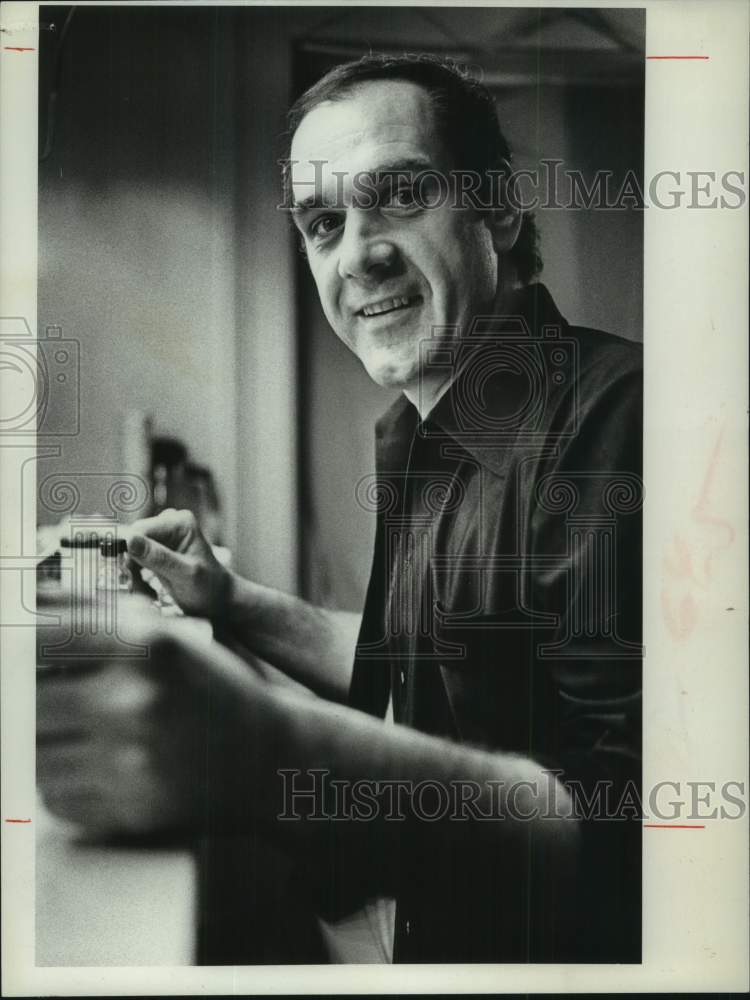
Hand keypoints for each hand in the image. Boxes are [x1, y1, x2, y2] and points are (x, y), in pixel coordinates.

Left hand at [36, 594, 276, 836]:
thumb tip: (31, 605)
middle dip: (36, 696)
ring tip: (81, 731)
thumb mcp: (166, 635)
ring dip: (46, 742)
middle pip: (29, 700)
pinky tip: (97, 764)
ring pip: (35, 754)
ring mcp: (130, 761)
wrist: (266, 755)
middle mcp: (134, 702)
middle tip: (59, 695)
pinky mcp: (128, 810)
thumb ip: (97, 614)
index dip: (21, 642)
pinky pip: (56, 797)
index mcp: (144, 648)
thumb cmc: (213, 689)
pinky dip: (64, 781)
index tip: (19, 648)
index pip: (41, 638)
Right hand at [127, 508, 230, 618]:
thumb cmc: (207, 587)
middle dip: (131, 560)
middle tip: (136, 583)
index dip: (130, 550)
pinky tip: (142, 582)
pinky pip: (135, 555)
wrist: (216, 597)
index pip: (141, 529)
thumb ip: (159, 558)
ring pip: (131, 547)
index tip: (129, 572)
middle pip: (134, 537)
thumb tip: (130, 540)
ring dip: (131, 567)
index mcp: (180, 523)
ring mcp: (164, 534)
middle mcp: (170, 523)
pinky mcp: (158, 547)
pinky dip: (135, 569)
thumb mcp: (185, 574)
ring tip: (141, 586)